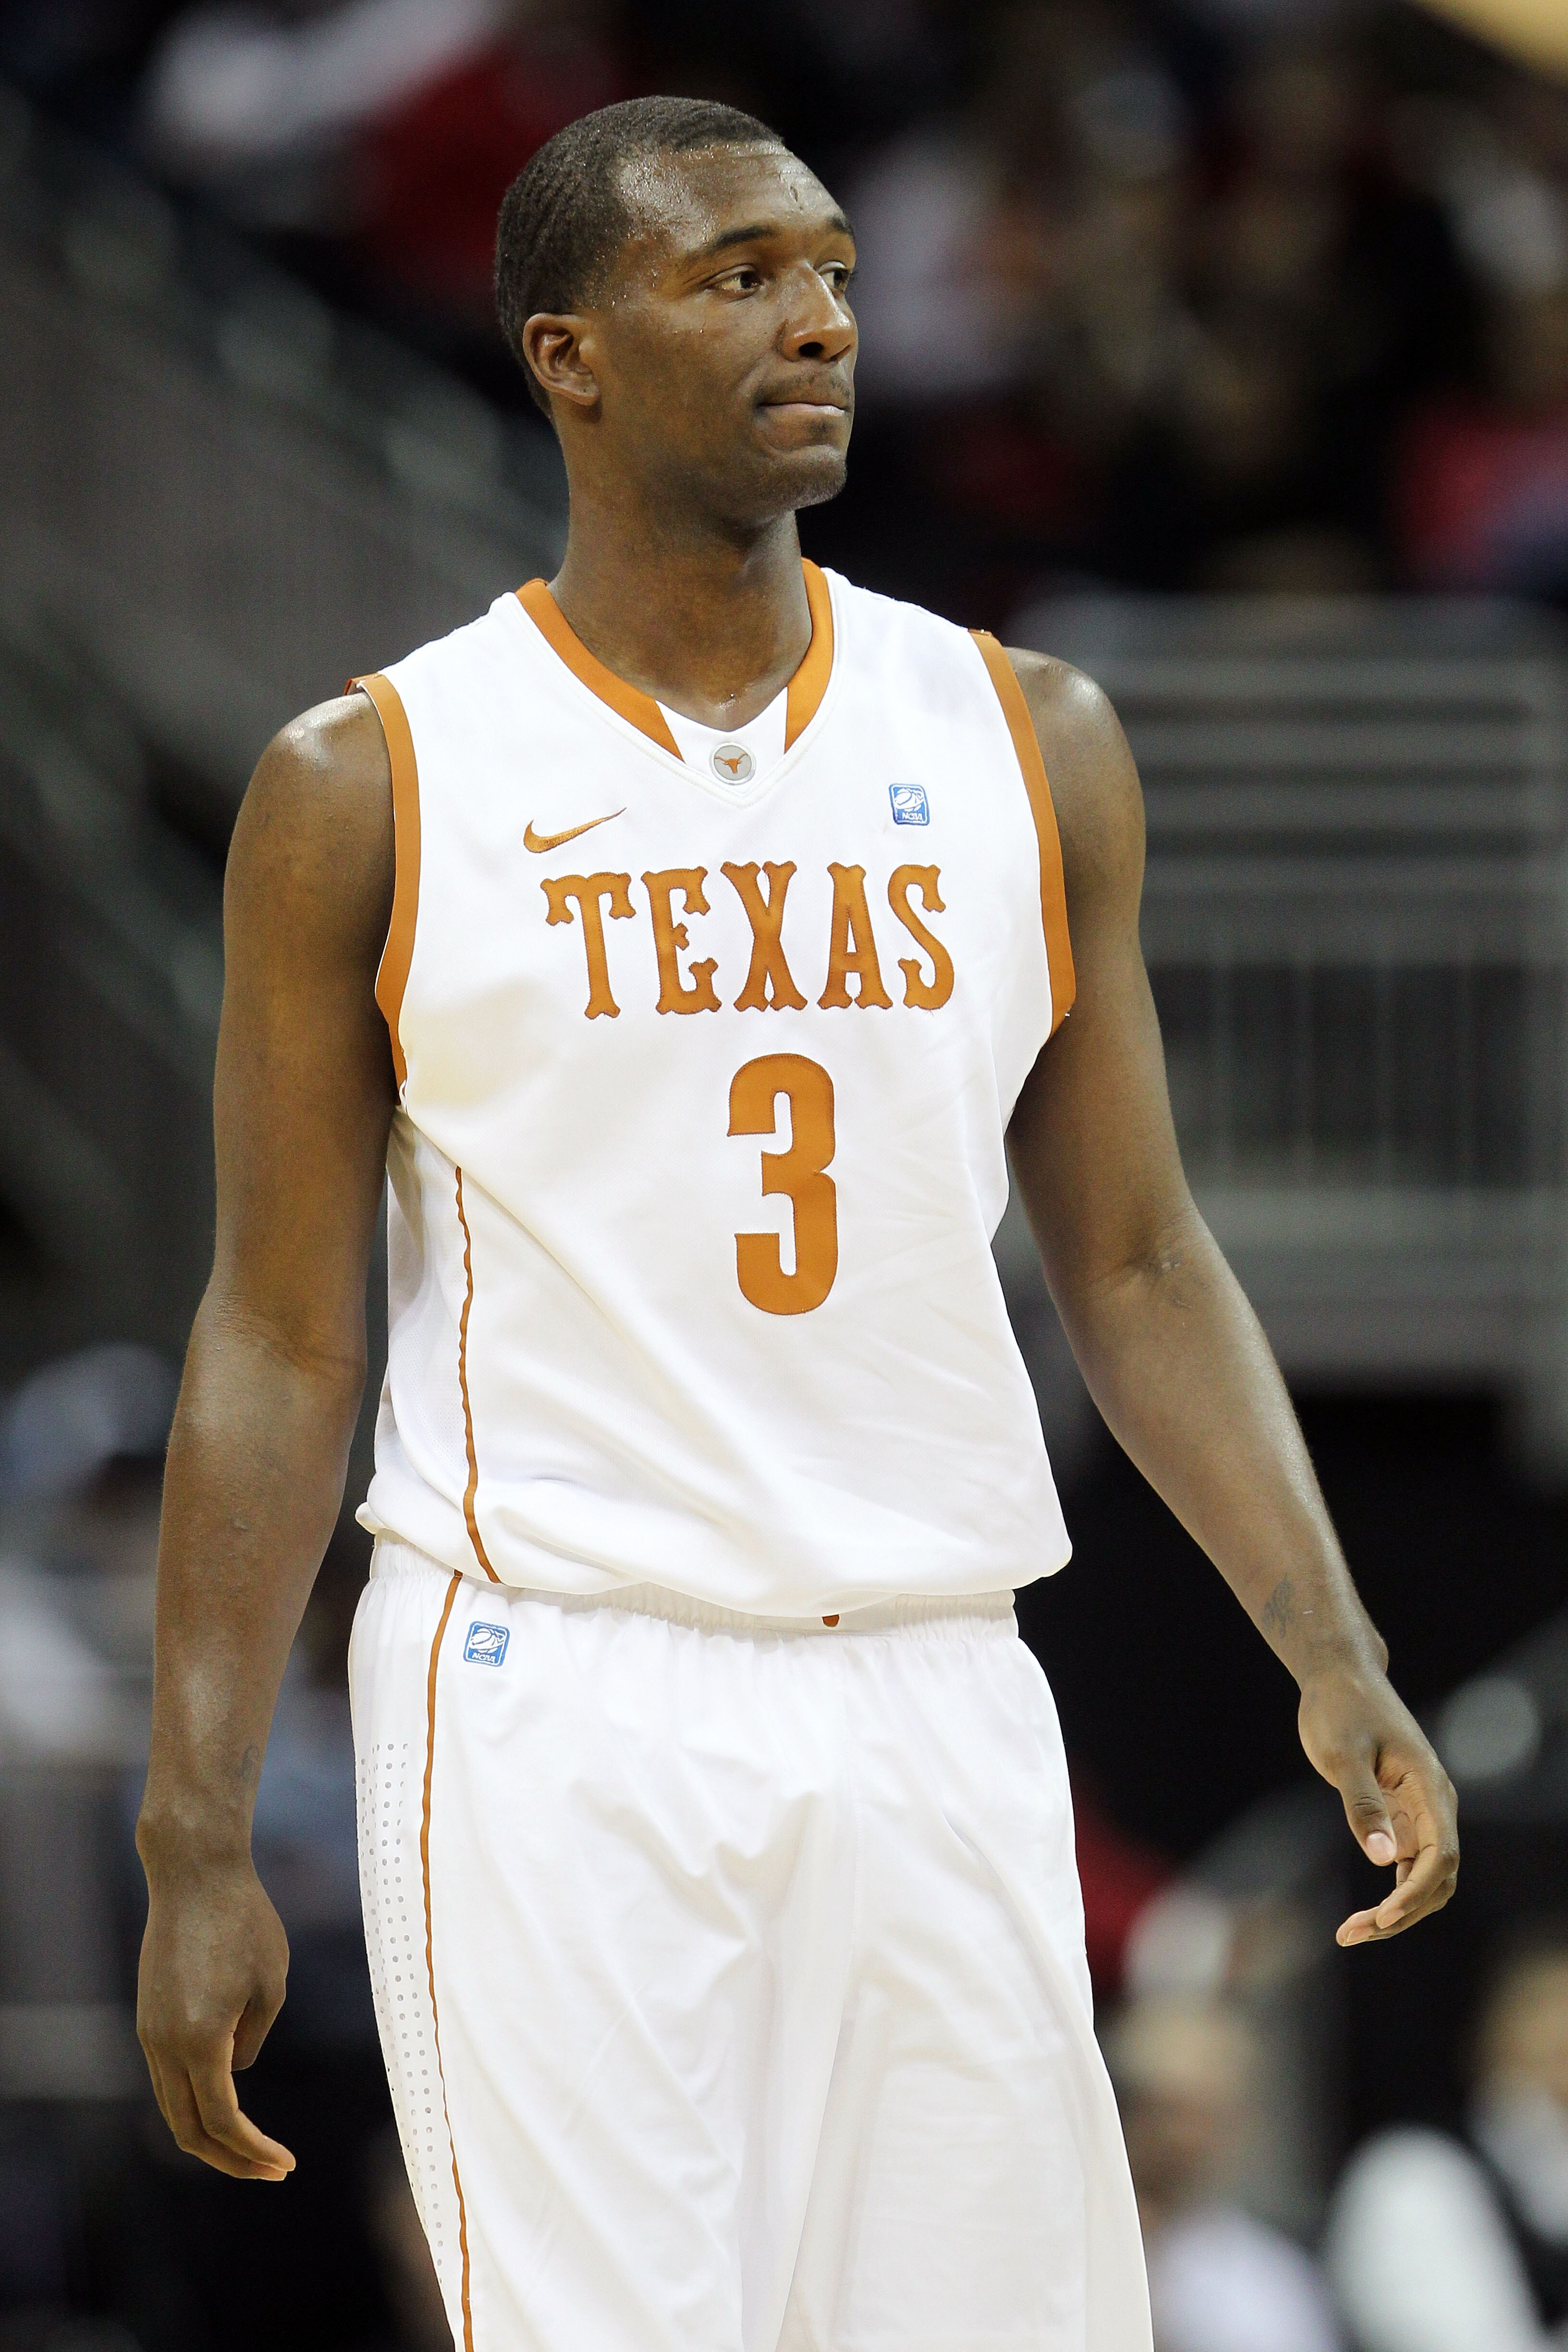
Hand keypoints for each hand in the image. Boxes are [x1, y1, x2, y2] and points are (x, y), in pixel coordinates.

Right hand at [137, 1853, 295, 2179]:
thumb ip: (253, 2039)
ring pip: (172, 2107)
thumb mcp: (272, 1983)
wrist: (195, 1873)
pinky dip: (195, 2099)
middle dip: (230, 2160)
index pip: (223, 2121)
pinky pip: (168, 2076)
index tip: (286, 2163)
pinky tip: (227, 2098)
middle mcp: (164, 2044)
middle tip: (272, 2170)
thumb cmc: (245, 1920)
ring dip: (209, 2134)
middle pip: (187, 2131)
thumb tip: (233, 2072)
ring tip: (252, 2146)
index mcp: (199, 2040)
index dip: (254, 2150)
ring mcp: (150, 2031)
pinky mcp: (149, 2015)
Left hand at [1296, 1665, 1458, 1946]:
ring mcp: (1419, 1814)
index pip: (1441, 1855)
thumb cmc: (1341, 1709)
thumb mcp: (1344, 1755)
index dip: (1416, 1893)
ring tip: (1350, 1932)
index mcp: (1429, 1788)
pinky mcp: (1400, 1817)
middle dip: (1402, 1913)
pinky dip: (1389, 1894)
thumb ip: (1363, 1804)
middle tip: (1351, 1933)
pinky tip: (1359, 1915)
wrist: (1339, 1678)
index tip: (1382, 1917)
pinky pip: (1407, 1867)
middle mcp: (1433, 1806)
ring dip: (1396, 1911)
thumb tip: (1384, 1859)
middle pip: (1437, 1878)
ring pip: (1423, 1879)